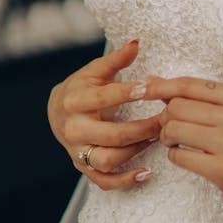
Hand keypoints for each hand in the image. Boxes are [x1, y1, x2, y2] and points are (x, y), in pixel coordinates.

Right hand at [48, 39, 161, 190]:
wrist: (58, 110)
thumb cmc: (84, 86)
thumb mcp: (96, 70)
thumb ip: (117, 59)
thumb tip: (136, 42)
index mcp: (75, 100)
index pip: (102, 98)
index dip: (126, 94)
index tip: (148, 89)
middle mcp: (74, 129)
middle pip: (110, 135)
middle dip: (141, 128)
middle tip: (164, 120)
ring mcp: (78, 151)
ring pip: (107, 160)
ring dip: (136, 151)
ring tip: (157, 138)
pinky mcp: (84, 167)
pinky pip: (103, 181)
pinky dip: (124, 181)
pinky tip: (147, 172)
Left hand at [148, 76, 222, 220]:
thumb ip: (200, 97)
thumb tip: (153, 80)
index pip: (189, 85)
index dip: (160, 86)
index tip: (143, 90)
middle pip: (177, 106)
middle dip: (165, 117)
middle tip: (169, 127)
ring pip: (174, 128)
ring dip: (167, 136)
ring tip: (175, 141)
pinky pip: (179, 155)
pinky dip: (175, 155)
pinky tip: (186, 157)